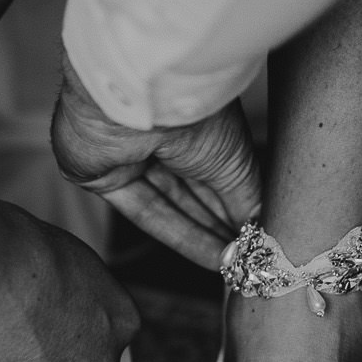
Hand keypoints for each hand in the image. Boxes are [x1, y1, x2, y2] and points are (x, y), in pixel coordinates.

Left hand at [50, 52, 260, 269]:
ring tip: (239, 266)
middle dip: (222, 225)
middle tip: (253, 260)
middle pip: (191, 189)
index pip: (214, 169)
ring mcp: (126, 152)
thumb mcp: (233, 160)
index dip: (236, 204)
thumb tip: (263, 230)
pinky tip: (212, 258)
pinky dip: (178, 235)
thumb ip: (246, 198)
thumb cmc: (191, 111)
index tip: (260, 238)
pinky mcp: (98, 174)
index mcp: (188, 114)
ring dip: (205, 236)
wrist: (140, 95)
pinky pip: (143, 211)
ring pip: (169, 203)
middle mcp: (156, 130)